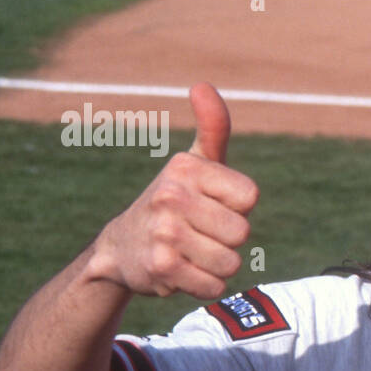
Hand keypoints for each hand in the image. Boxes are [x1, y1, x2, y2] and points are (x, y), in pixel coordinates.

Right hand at [88, 83, 258, 299]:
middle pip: (242, 232)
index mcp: (186, 168)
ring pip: (231, 262)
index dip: (236, 208)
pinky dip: (204, 284)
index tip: (211, 205)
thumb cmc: (173, 202)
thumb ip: (213, 127)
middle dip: (226, 239)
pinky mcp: (162, 268)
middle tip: (198, 232)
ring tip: (190, 251)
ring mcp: (164, 233)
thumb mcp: (194, 163)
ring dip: (216, 264)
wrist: (121, 249)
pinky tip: (182, 271)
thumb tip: (202, 85)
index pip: (249, 198)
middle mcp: (170, 196)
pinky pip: (214, 285)